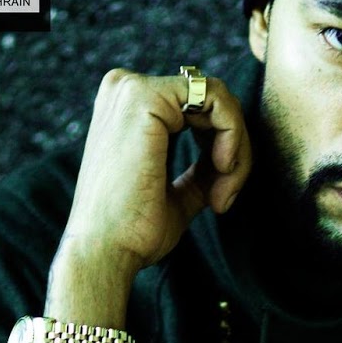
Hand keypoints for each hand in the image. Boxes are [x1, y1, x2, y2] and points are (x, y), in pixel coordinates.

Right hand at [61, 68, 252, 280]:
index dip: (225, 149)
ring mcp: (133, 89)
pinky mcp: (147, 97)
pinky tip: (221, 169)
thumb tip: (230, 155)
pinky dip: (233, 136)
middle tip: (224, 196)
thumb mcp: (176, 193)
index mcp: (128, 108)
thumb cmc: (134, 232)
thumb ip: (200, 168)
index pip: (198, 108)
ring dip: (236, 148)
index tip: (219, 198)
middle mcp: (125, 89)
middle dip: (235, 149)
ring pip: (219, 98)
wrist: (105, 253)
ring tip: (221, 192)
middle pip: (212, 100)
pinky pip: (217, 101)